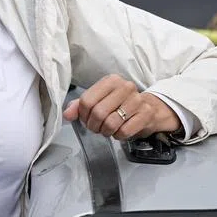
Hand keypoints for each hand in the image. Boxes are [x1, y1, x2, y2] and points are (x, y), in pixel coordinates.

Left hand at [62, 74, 181, 140]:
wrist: (149, 109)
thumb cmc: (120, 105)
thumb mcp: (100, 100)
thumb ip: (80, 106)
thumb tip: (67, 114)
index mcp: (111, 81)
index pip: (86, 100)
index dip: (82, 115)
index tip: (86, 119)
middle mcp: (125, 87)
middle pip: (98, 112)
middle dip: (93, 126)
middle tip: (96, 128)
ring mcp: (137, 100)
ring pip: (110, 123)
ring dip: (105, 131)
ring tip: (107, 129)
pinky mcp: (146, 114)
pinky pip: (123, 131)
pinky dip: (118, 135)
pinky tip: (119, 131)